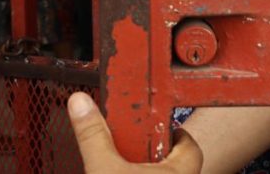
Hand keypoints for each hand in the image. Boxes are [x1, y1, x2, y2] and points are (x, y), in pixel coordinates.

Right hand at [67, 92, 202, 172]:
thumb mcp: (103, 169)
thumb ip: (93, 135)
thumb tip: (81, 103)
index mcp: (181, 171)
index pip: (188, 142)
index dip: (171, 130)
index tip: (151, 123)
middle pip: (176, 161)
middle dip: (153, 153)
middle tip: (131, 147)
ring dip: (144, 170)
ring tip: (122, 166)